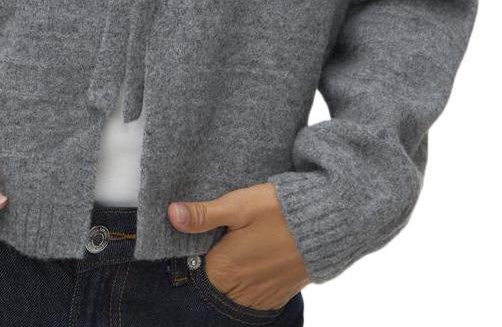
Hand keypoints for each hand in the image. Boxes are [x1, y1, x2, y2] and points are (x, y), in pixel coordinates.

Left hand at [168, 182, 310, 310]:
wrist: (330, 224)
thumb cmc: (282, 211)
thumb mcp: (239, 205)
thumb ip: (204, 214)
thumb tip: (171, 214)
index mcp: (225, 269)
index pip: (193, 270)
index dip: (193, 250)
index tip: (200, 234)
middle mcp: (240, 290)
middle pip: (213, 281)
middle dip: (212, 261)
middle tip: (222, 236)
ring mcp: (261, 297)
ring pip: (232, 290)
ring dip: (232, 273)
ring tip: (239, 246)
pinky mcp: (278, 296)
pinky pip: (253, 295)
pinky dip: (250, 280)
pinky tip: (255, 258)